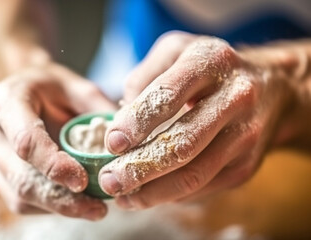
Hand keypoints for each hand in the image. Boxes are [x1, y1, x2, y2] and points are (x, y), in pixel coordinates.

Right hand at [0, 63, 116, 219]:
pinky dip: (51, 207)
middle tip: (97, 208)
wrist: (27, 90)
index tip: (83, 180)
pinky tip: (76, 204)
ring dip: (58, 208)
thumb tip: (126, 146)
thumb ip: (99, 111)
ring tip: (93, 208)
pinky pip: (22, 202)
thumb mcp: (79, 87)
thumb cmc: (54, 87)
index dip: (54, 165)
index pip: (26, 140)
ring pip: (19, 196)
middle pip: (20, 177)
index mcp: (5, 101)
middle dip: (61, 198)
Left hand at [99, 31, 295, 208]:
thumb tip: (120, 116)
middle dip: (140, 167)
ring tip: (123, 198)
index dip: (136, 122)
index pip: (168, 95)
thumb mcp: (176, 52)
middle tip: (109, 181)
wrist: (271, 88)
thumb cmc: (210, 69)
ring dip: (153, 192)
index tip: (112, 143)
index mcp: (210, 62)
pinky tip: (149, 194)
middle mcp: (235, 97)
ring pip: (194, 173)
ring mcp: (245, 134)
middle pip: (182, 142)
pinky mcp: (247, 164)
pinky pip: (205, 187)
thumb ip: (144, 76)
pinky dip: (173, 195)